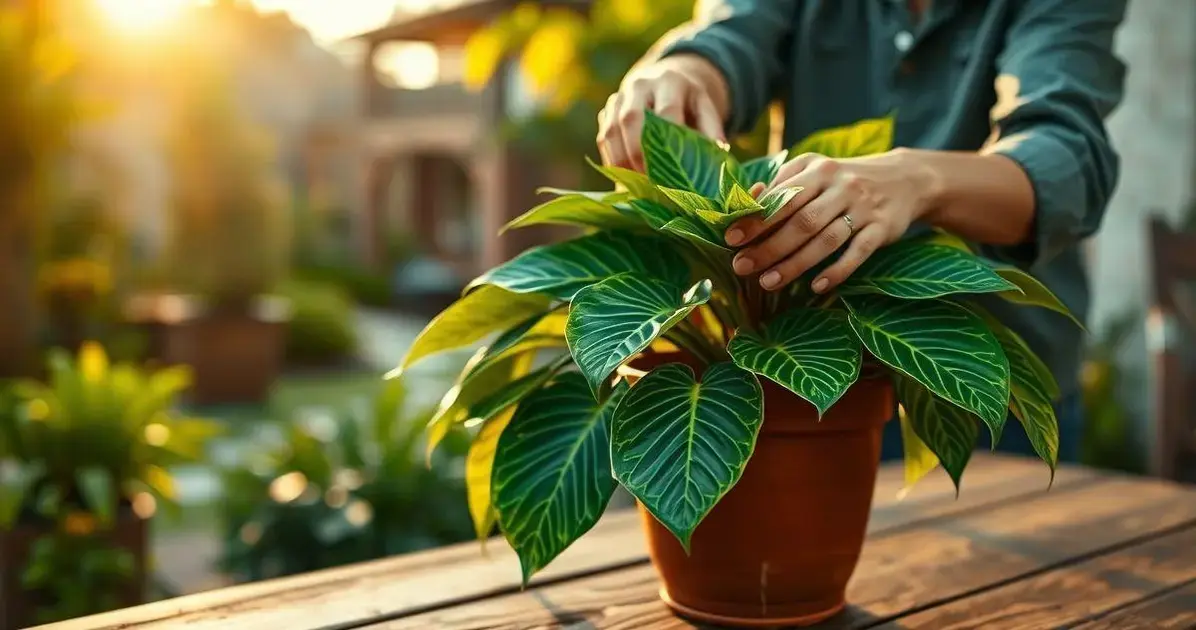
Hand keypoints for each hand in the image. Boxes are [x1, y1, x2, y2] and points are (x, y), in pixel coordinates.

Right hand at [597, 53, 730, 171]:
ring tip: (635, 187)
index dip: (666, 143)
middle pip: (630, 119)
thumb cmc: (689, 103)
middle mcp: (639, 85)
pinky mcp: (606, 111)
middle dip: (637, 154)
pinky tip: (625, 179)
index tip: (671, 171)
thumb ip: (712, 130)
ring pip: (611, 130)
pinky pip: (604, 138)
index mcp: (669, 81)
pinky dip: (613, 161)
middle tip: (649, 183)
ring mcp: (618, 97)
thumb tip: (718, 155)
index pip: (665, 112)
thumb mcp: (705, 109)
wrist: (666, 80)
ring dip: (622, 162)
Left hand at [725, 150, 936, 292]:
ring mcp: (863, 208)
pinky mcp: (882, 229)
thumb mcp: (815, 170)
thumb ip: (782, 185)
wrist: (906, 178)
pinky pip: (858, 253)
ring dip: (795, 264)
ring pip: (826, 240)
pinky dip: (837, 271)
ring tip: (767, 282)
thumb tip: (746, 202)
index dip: (755, 219)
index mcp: (818, 170)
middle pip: (800, 221)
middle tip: (742, 266)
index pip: (782, 197)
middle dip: (768, 246)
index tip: (731, 239)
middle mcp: (841, 187)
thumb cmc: (845, 180)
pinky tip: (817, 287)